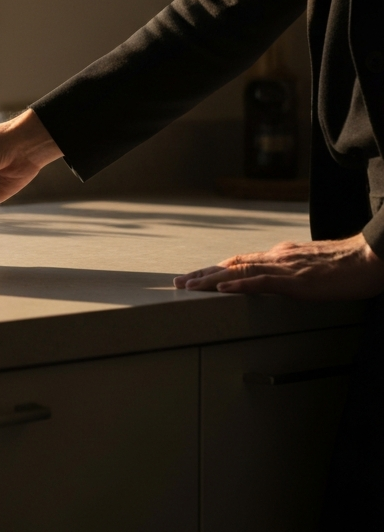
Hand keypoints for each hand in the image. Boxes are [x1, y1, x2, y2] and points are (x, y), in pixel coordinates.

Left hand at [172, 233, 383, 299]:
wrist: (371, 257)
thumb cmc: (348, 264)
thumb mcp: (312, 266)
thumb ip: (292, 270)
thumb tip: (277, 279)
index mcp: (280, 255)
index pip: (240, 262)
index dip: (216, 269)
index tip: (196, 277)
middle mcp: (276, 257)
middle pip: (231, 264)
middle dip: (203, 274)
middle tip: (179, 283)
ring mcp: (285, 267)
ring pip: (239, 271)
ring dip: (211, 280)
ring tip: (189, 287)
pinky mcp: (296, 280)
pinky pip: (261, 282)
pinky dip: (238, 286)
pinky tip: (222, 290)